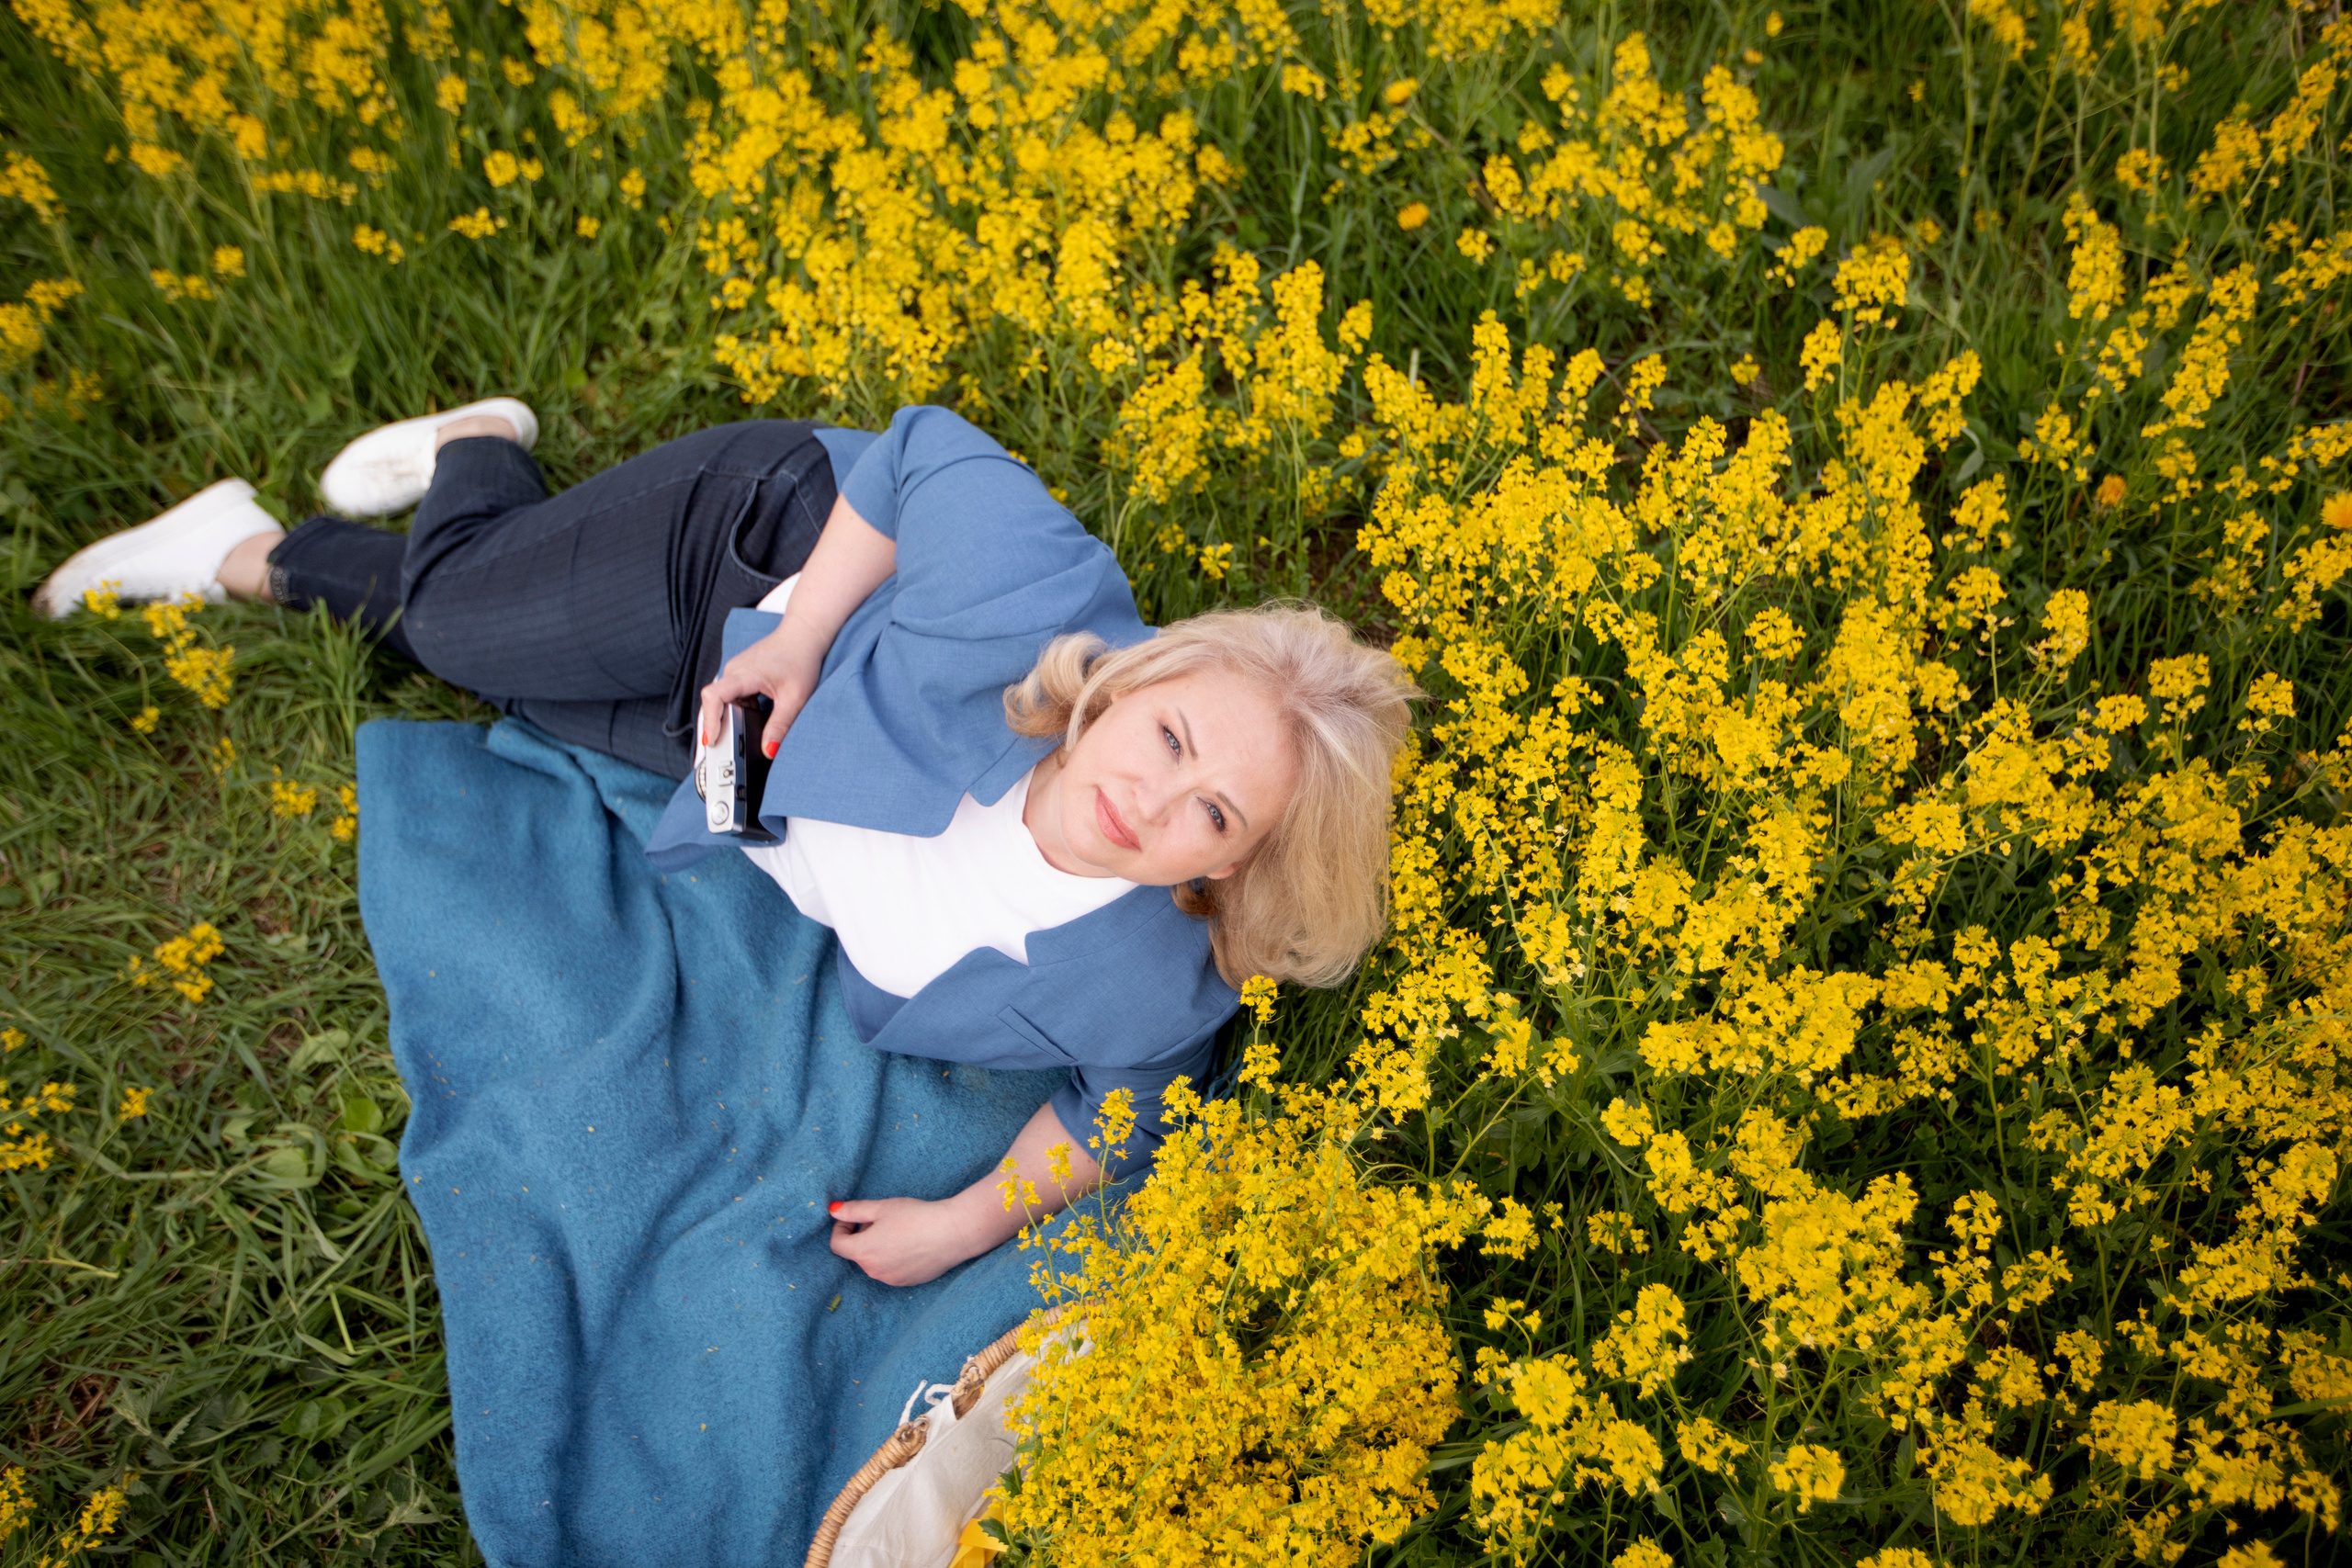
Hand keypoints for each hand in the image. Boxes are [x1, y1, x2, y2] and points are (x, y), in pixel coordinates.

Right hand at [698, 622, 823, 759]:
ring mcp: (735, 673)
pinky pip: (730, 699)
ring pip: (721, 703)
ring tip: (729, 745)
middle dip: (715, 728)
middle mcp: (734, 672)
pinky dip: (735, 714)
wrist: (803, 635)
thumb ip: (780, 725)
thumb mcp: (795, 698)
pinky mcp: (740, 677)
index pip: (714, 696)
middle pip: (713, 704)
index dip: (710, 720)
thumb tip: (769, 751)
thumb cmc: (801, 659)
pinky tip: (744, 725)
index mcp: (744, 673)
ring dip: (725, 722)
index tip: (712, 740)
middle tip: (719, 754)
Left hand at [828, 1197, 985, 1286]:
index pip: (837, 1245)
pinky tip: (911, 1243)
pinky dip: (893, 1257)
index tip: (855, 1216)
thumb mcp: (882, 1207)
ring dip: (877, 1247)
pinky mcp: (907, 1282)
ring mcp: (890, 1279)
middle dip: (862, 1236)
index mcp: (863, 1252)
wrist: (952, 1233)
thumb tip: (833, 1211)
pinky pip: (890, 1270)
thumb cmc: (916, 1217)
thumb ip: (853, 1210)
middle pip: (857, 1253)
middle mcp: (873, 1271)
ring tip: (899, 1230)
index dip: (841, 1227)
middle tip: (882, 1219)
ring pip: (874, 1262)